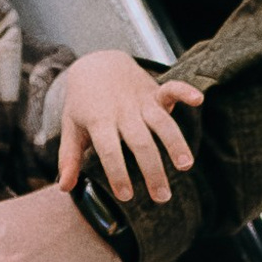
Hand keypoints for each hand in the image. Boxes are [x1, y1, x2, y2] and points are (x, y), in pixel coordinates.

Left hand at [55, 50, 202, 203]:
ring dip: (175, 144)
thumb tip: (64, 188)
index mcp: (99, 121)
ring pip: (161, 123)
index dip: (117, 173)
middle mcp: (122, 111)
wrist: (96, 64)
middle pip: (140, 142)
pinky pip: (171, 89)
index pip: (109, 150)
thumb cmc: (83, 103)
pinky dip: (185, 91)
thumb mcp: (71, 128)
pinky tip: (198, 100)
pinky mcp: (154, 92)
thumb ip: (69, 158)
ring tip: (186, 166)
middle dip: (152, 170)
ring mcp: (140, 101)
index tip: (126, 196)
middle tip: (162, 197)